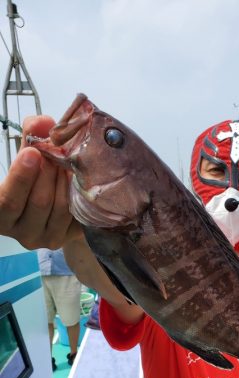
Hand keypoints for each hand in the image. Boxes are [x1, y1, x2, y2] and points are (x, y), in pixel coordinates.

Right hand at [0, 115, 81, 248]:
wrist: (57, 207)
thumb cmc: (35, 178)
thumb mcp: (27, 157)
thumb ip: (31, 138)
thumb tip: (43, 122)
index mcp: (0, 215)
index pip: (6, 202)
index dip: (20, 178)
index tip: (33, 153)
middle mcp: (20, 233)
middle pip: (38, 202)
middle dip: (49, 173)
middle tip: (56, 153)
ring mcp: (45, 239)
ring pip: (59, 208)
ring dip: (66, 180)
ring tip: (66, 162)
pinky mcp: (67, 239)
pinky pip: (75, 215)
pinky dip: (77, 193)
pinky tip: (77, 178)